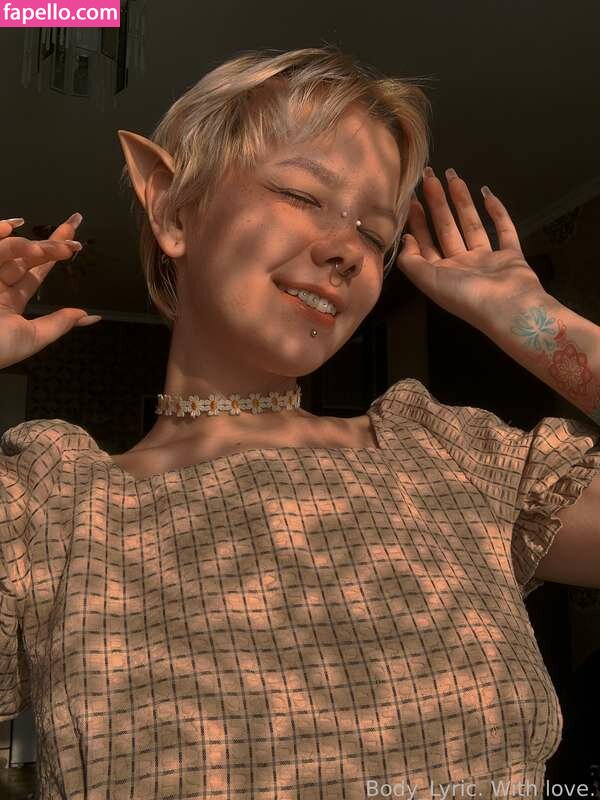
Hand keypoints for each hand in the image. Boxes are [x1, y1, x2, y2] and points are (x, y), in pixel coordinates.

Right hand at [0, 214, 98, 369]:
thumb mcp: (32, 337)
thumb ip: (59, 324)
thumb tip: (89, 316)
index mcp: (10, 298)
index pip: (37, 271)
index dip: (55, 253)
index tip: (75, 241)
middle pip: (27, 255)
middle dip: (51, 243)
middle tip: (74, 233)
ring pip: (8, 248)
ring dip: (28, 246)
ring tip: (46, 250)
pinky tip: (9, 227)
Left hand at [396, 167, 545, 332]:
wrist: (509, 309)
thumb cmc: (467, 296)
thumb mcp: (429, 281)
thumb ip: (411, 262)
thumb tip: (405, 239)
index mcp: (442, 275)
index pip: (426, 243)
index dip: (418, 221)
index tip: (412, 198)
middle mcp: (463, 267)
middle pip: (447, 229)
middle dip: (437, 203)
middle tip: (430, 177)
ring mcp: (488, 261)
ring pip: (472, 225)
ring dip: (462, 202)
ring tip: (454, 177)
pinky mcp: (511, 256)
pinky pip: (505, 230)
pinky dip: (498, 213)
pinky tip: (488, 193)